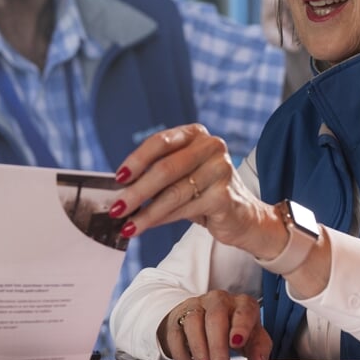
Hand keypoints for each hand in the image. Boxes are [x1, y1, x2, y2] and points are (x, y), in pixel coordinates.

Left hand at [111, 124, 266, 246]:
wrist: (243, 216)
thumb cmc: (204, 192)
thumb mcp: (182, 174)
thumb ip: (157, 173)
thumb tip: (121, 188)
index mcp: (195, 134)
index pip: (160, 142)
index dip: (136, 160)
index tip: (118, 178)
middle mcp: (211, 146)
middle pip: (165, 168)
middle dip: (136, 191)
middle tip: (116, 208)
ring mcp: (221, 170)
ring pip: (173, 193)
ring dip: (146, 212)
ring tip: (127, 225)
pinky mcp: (224, 196)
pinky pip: (184, 209)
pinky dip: (161, 219)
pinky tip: (146, 225)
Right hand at [161, 291, 270, 359]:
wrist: (206, 317)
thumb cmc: (234, 328)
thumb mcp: (253, 336)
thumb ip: (259, 348)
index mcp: (241, 304)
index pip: (243, 310)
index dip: (240, 326)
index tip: (237, 343)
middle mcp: (218, 300)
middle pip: (216, 317)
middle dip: (217, 346)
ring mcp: (195, 307)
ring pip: (193, 322)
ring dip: (199, 350)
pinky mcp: (177, 318)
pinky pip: (176, 334)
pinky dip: (181, 354)